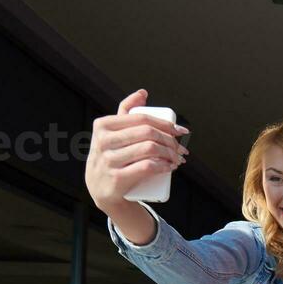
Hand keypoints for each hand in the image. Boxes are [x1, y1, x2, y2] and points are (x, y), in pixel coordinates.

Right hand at [84, 89, 189, 216]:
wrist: (101, 190)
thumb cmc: (112, 157)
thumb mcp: (113, 133)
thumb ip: (125, 110)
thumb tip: (143, 93)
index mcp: (103, 125)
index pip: (142, 118)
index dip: (165, 124)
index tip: (180, 132)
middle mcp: (103, 141)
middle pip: (148, 133)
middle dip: (171, 140)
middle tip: (181, 149)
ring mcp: (108, 160)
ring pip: (149, 148)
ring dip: (171, 153)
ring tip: (177, 159)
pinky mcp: (117, 179)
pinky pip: (147, 167)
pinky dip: (163, 166)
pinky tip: (170, 167)